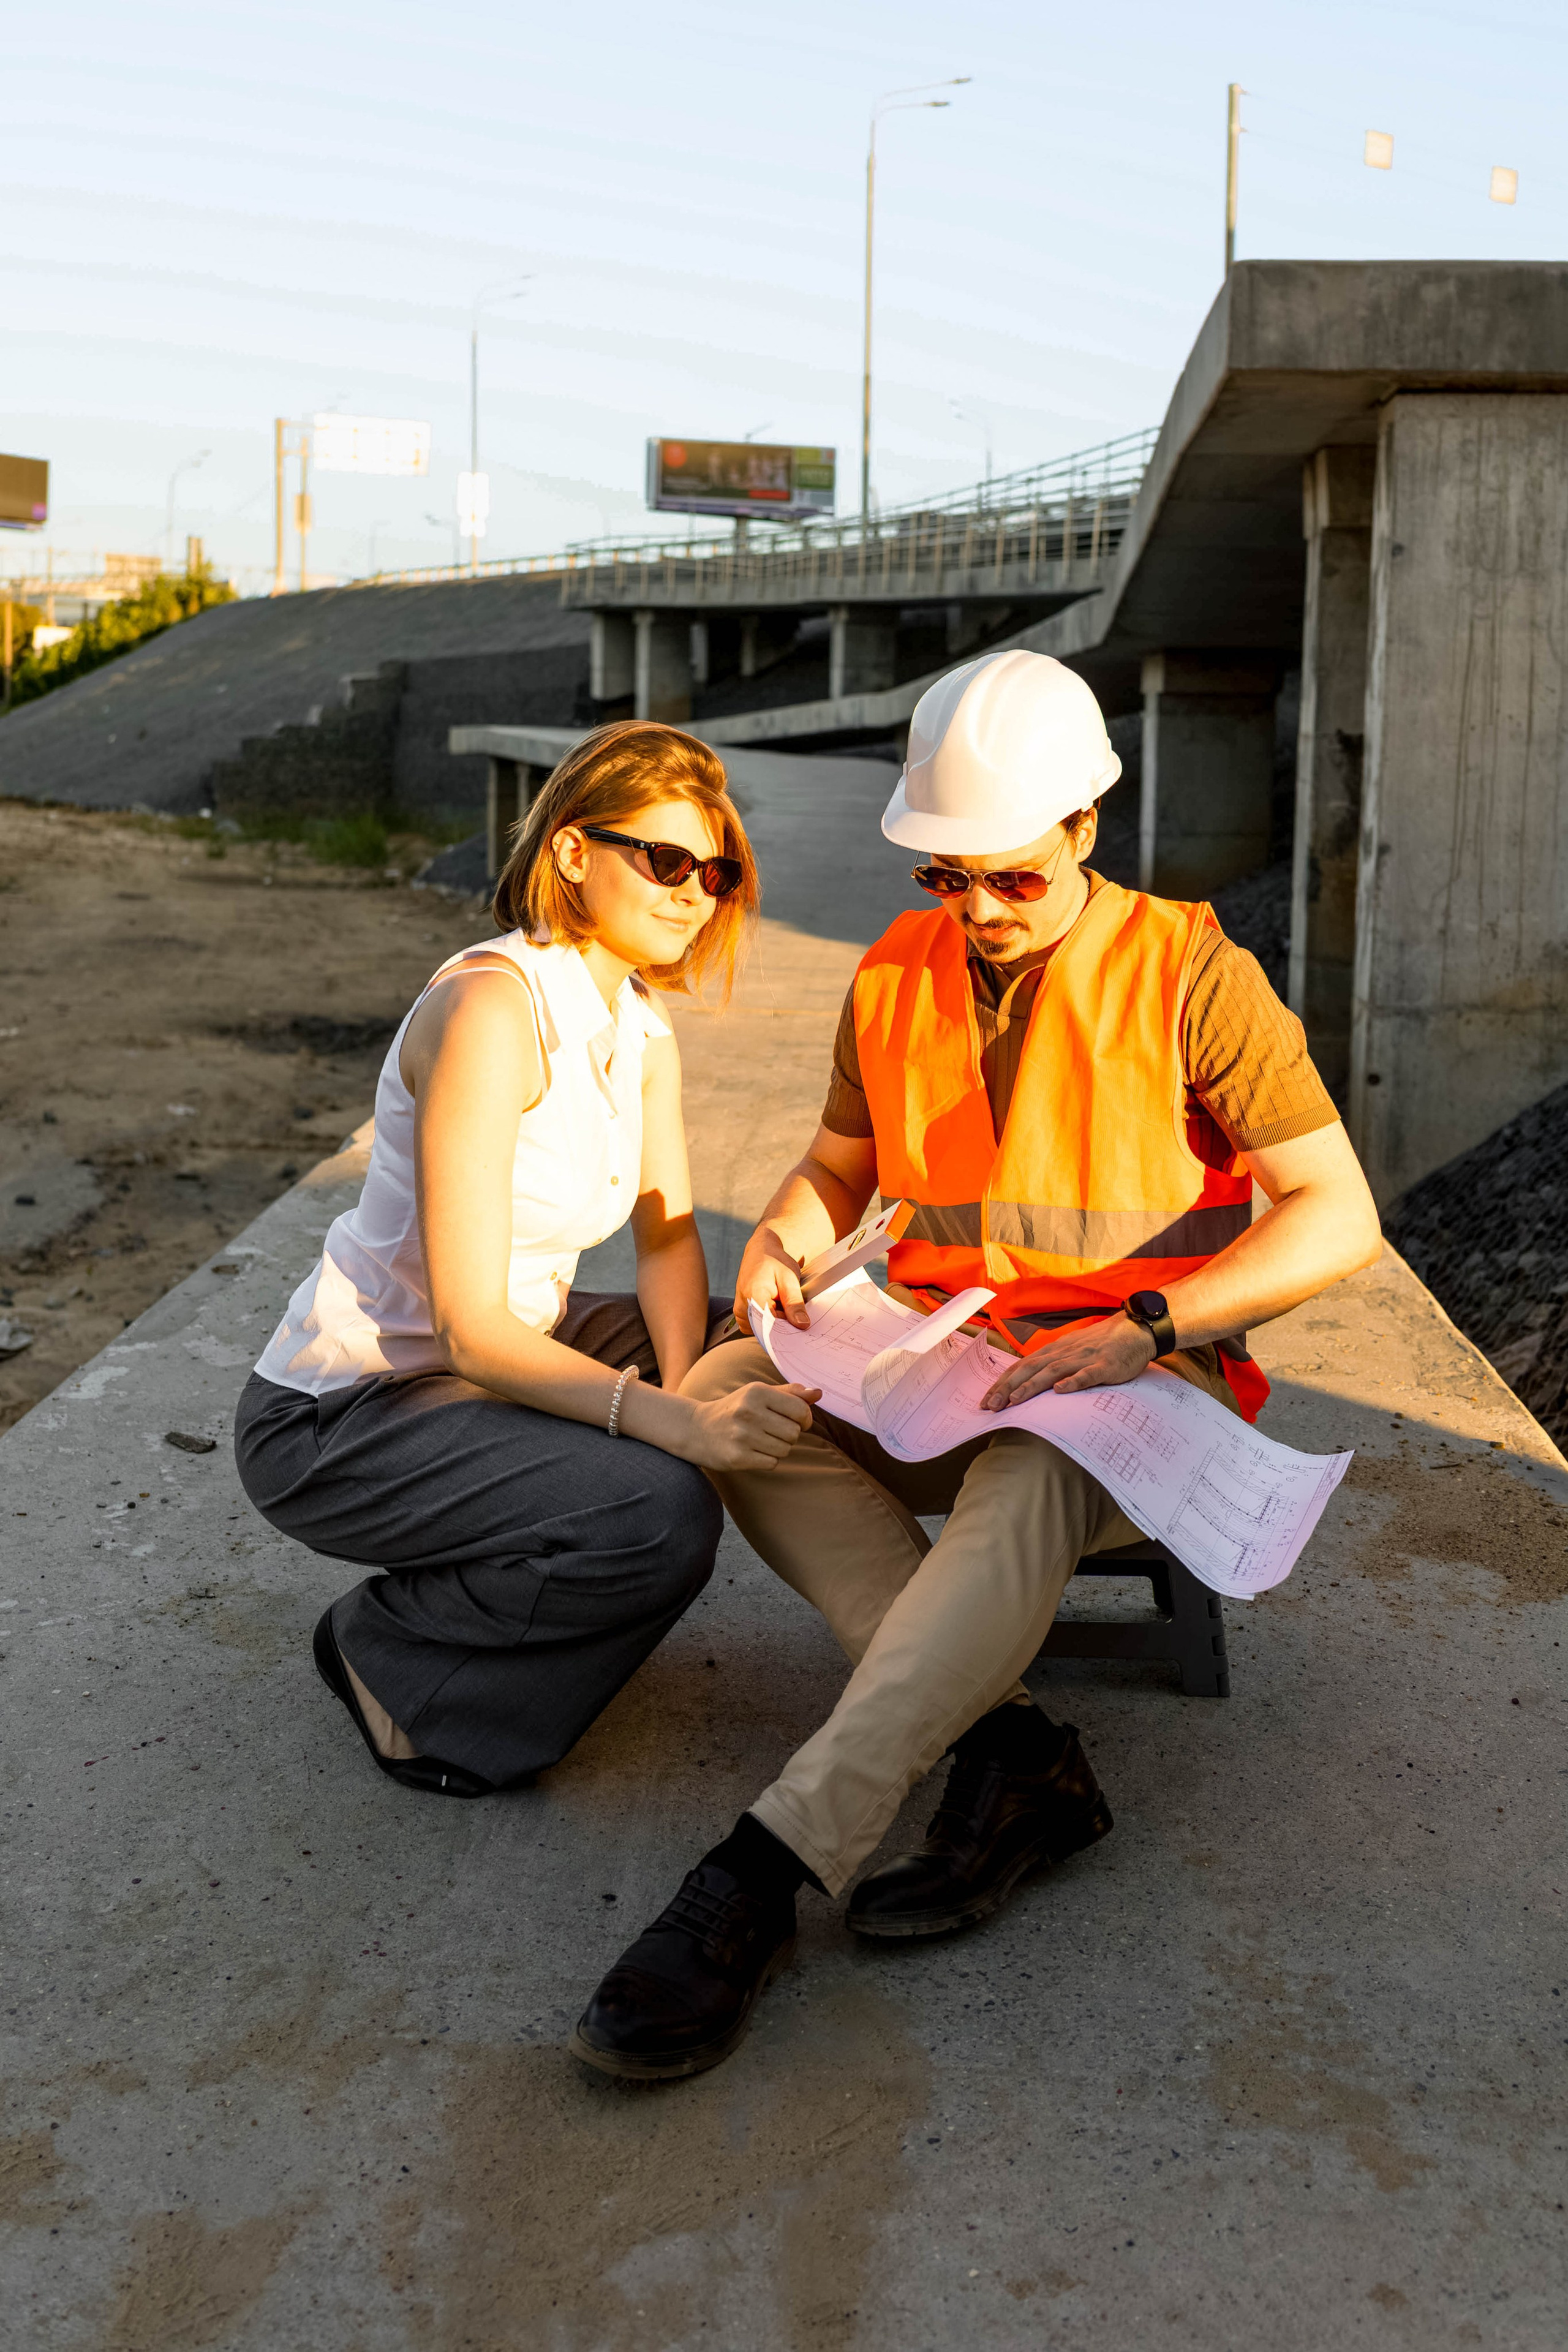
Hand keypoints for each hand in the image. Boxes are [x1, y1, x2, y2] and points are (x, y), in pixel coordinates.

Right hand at [682, 1381, 820, 1470]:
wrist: (698, 1429)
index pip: (801, 1410)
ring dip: (779, 1447)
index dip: (805, 1419)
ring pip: (785, 1449)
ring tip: (761, 1440)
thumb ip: (790, 1393)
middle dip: (789, 1434)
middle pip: (794, 1433)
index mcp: (757, 1392)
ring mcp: (742, 1436)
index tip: (797, 1421)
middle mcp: (749, 1412)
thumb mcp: (758, 1393)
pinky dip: (767, 1459)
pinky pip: (772, 1463)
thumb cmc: (735, 1409)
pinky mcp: (737, 1457)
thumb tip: (818, 1393)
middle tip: (773, 1431)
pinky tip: (753, 1451)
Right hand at [735, 1225, 810, 1331]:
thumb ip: (795, 1303)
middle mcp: (742, 1307)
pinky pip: (758, 1326)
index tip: (800, 1326)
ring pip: (763, 1330)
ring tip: (781, 1303)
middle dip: (783, 1324)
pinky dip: (769, 1320)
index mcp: (753, 1296)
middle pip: (767, 1330)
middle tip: (793, 1308)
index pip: (771, 1327)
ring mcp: (740, 1312)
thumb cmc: (774, 1261)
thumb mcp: (789, 1278)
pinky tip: (775, 1306)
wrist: (760, 1252)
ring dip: (776, 1321)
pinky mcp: (742, 1314)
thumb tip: (802, 1324)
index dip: (787, 1329)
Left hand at [980, 1314, 1156, 1410]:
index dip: (1003, 1383)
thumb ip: (1051, 1365)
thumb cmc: (1099, 1344)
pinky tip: (1060, 1390)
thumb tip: (1027, 1381)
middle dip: (1008, 1388)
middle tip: (990, 1406)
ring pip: (1053, 1372)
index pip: (1022, 1367)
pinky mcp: (1105, 1366)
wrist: (1133, 1331)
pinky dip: (1073, 1382)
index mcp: (1054, 1351)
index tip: (985, 1400)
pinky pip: (1087, 1374)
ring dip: (1032, 1386)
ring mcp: (1084, 1359)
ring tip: (1014, 1400)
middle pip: (1031, 1369)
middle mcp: (1064, 1353)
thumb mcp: (1071, 1351)